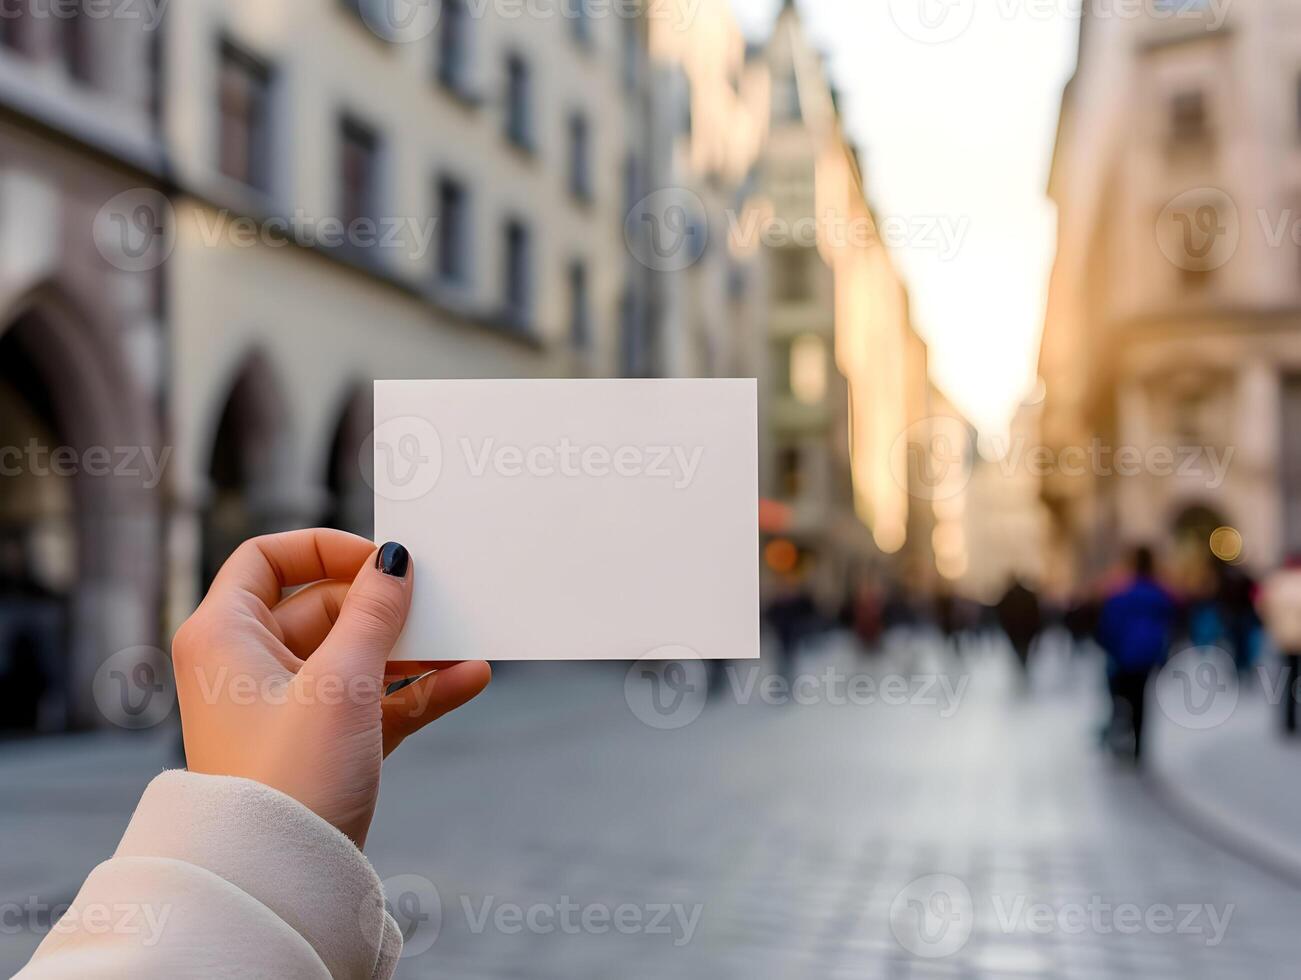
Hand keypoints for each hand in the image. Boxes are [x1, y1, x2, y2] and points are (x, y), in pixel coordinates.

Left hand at [172, 528, 490, 846]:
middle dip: (384, 609)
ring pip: (354, 656)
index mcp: (225, 635)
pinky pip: (372, 700)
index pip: (267, 559)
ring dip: (410, 651)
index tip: (380, 563)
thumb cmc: (288, 778)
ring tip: (464, 644)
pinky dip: (414, 691)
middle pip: (322, 607)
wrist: (279, 883)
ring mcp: (286, 708)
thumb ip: (374, 612)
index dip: (326, 549)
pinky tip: (466, 681)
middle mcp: (247, 665)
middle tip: (437, 605)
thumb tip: (394, 559)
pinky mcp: (320, 745)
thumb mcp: (340, 681)